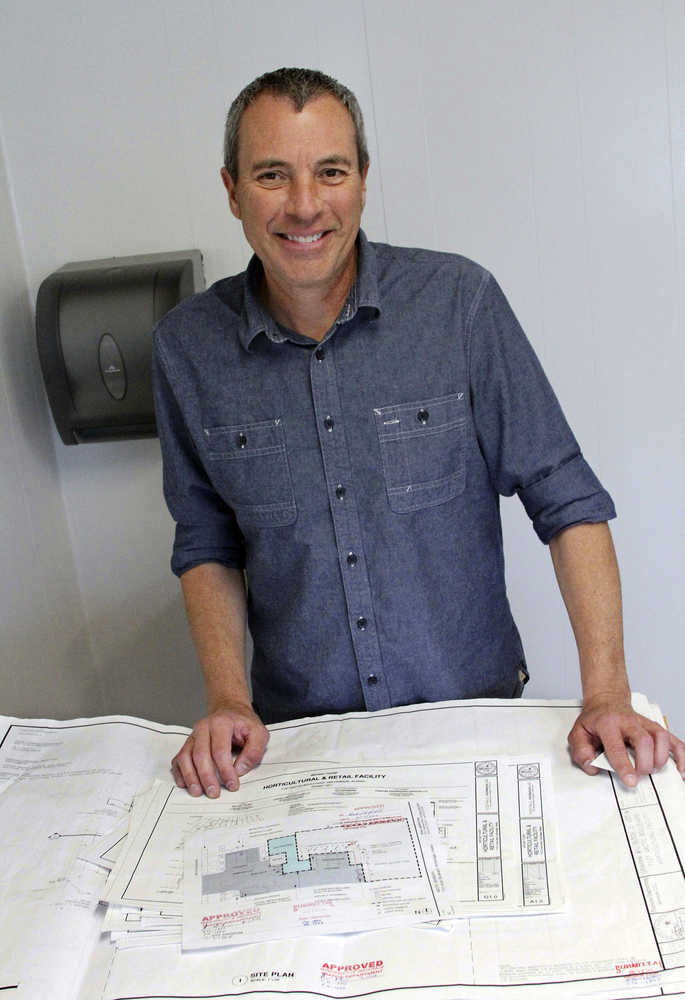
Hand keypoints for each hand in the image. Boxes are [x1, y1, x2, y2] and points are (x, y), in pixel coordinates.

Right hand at [171, 703, 268, 796]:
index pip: (220, 750)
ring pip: (186, 757)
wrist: (230, 710)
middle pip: (200, 755)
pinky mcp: (188, 744)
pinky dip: (179, 773)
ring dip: (191, 777)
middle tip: (214, 793)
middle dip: (207, 777)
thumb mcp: (258, 733)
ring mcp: (193, 736)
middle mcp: (203, 728)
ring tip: (198, 792)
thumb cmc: (243, 724)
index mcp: (221, 723)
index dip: (225, 770)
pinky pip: (178, 759)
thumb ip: (254, 751)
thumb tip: (239, 770)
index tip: (232, 785)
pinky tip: (185, 784)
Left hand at [568, 696, 684, 786]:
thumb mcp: (578, 732)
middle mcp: (629, 722)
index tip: (630, 780)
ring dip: (661, 758)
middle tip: (639, 774)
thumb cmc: (595, 720)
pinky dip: (681, 756)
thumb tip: (592, 766)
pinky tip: (680, 770)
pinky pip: (674, 741)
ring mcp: (645, 724)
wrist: (606, 701)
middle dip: (645, 762)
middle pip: (644, 740)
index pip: (617, 746)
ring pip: (661, 737)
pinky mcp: (656, 729)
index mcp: (607, 723)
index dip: (624, 765)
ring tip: (653, 769)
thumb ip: (580, 751)